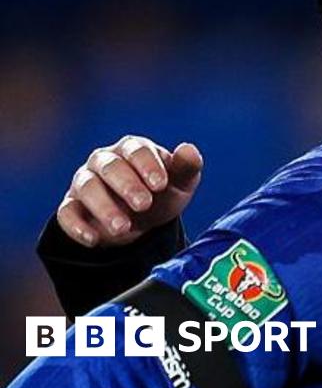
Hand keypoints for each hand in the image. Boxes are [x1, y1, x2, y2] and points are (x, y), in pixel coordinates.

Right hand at [56, 136, 202, 246]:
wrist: (143, 220)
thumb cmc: (162, 193)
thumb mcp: (180, 183)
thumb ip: (187, 167)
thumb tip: (189, 149)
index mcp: (132, 148)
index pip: (137, 150)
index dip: (148, 166)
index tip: (161, 185)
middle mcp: (104, 160)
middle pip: (110, 166)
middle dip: (127, 185)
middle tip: (144, 205)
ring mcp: (85, 181)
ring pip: (88, 187)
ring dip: (104, 207)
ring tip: (123, 227)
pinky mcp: (71, 206)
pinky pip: (66, 213)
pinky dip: (76, 226)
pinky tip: (93, 239)